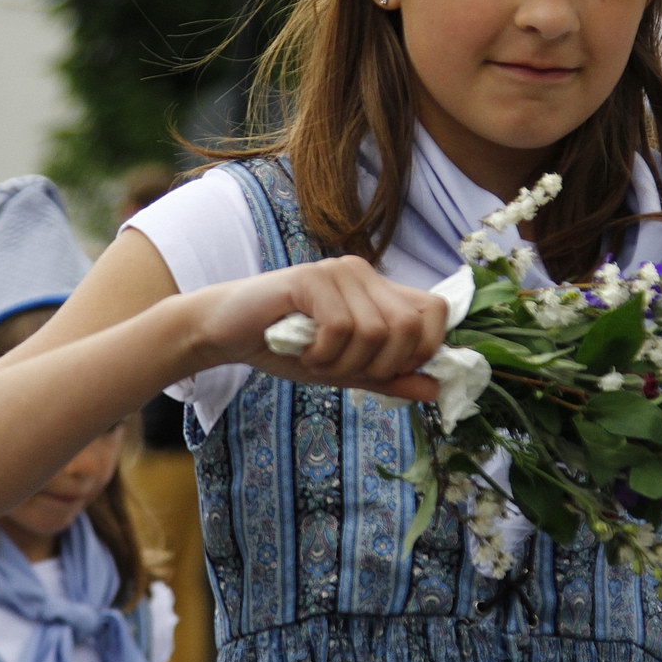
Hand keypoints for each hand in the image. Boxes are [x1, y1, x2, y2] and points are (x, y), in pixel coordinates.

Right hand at [188, 256, 447, 401]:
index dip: (424, 349)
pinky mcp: (311, 279)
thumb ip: (388, 378)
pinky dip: (322, 354)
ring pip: (375, 332)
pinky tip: (301, 350)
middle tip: (342, 369)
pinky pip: (340, 328)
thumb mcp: (344, 370)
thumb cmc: (284, 346)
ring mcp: (337, 271)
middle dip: (379, 366)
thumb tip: (435, 389)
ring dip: (343, 364)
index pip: (435, 311)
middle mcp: (363, 273)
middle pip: (408, 328)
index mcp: (378, 289)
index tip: (386, 371)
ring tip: (315, 359)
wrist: (225, 331)